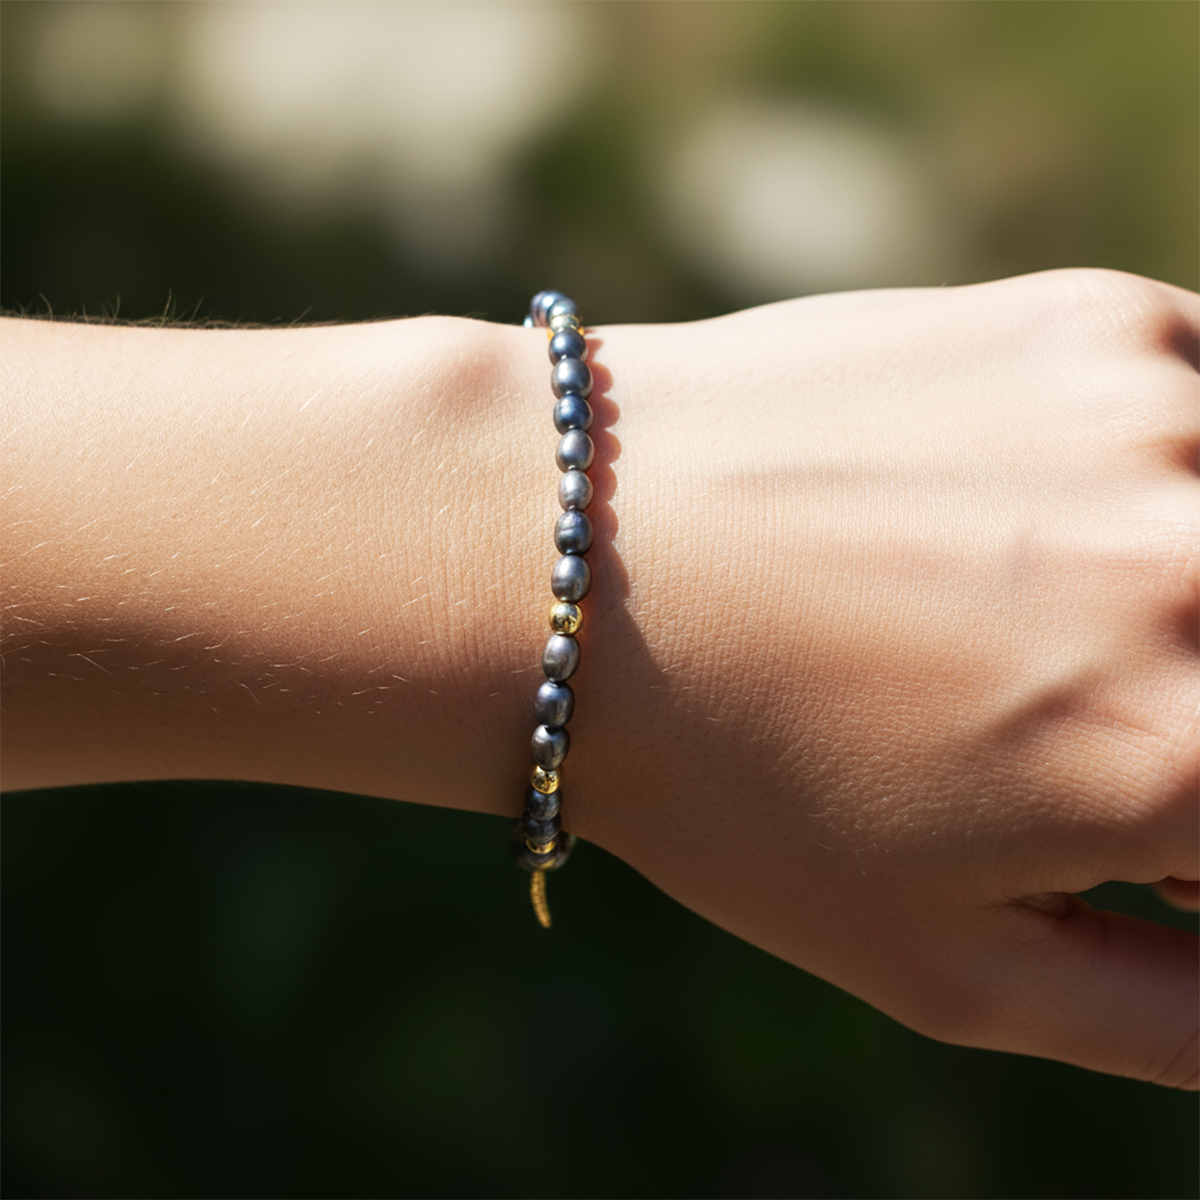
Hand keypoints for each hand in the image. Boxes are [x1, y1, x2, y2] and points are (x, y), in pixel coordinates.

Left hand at [567, 269, 1199, 1085]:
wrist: (563, 552)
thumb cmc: (727, 778)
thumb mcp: (943, 965)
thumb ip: (1170, 1016)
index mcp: (1184, 756)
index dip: (1193, 843)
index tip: (1135, 838)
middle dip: (1194, 721)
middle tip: (1074, 724)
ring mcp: (1161, 418)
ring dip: (1184, 598)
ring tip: (1023, 620)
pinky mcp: (1096, 321)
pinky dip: (1162, 487)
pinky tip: (1023, 512)